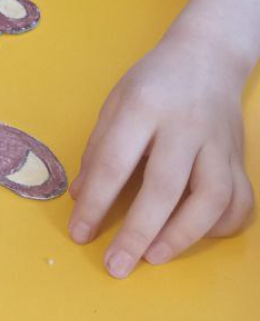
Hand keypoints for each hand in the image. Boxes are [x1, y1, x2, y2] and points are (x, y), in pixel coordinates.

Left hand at [68, 36, 253, 276]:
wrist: (209, 54)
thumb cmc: (155, 81)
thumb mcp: (116, 102)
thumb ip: (99, 149)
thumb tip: (81, 198)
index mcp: (144, 107)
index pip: (115, 163)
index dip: (95, 204)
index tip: (80, 234)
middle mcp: (185, 125)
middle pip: (164, 187)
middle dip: (138, 233)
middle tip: (117, 266)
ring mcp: (217, 142)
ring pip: (212, 198)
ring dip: (183, 235)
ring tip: (154, 257)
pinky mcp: (238, 156)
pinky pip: (240, 200)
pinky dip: (221, 225)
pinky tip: (196, 235)